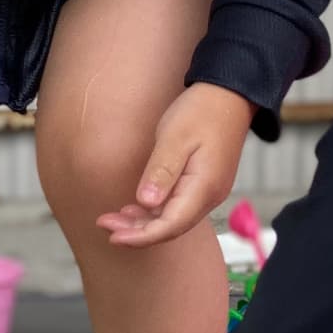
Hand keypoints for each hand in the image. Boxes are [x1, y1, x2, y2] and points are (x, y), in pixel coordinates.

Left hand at [97, 83, 253, 247]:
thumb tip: (145, 203)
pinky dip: (154, 212)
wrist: (228, 95)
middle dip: (136, 232)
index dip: (140, 236)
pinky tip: (134, 209)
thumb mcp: (175, 138)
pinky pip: (177, 208)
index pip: (170, 225)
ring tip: (112, 219)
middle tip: (104, 224)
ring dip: (142, 223)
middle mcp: (209, 196)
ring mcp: (208, 192)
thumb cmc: (201, 111)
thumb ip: (161, 172)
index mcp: (204, 187)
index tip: (113, 236)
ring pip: (173, 220)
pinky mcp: (202, 185)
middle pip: (170, 228)